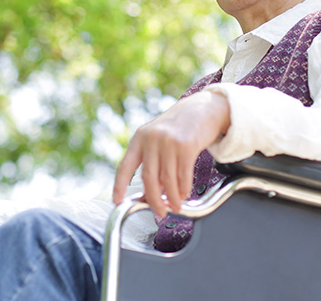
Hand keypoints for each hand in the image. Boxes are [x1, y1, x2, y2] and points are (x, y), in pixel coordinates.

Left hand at [111, 90, 229, 218]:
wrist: (204, 109)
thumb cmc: (181, 127)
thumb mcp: (159, 138)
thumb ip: (152, 161)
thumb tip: (150, 193)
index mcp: (140, 137)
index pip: (125, 165)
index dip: (119, 185)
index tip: (117, 201)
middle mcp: (152, 138)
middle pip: (148, 178)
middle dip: (153, 200)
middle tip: (159, 211)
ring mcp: (168, 141)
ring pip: (166, 180)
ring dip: (172, 198)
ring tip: (175, 205)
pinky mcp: (186, 145)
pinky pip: (182, 176)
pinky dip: (183, 190)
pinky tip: (184, 194)